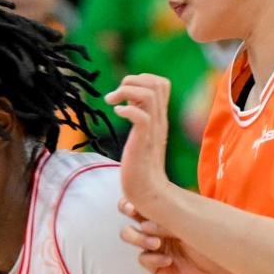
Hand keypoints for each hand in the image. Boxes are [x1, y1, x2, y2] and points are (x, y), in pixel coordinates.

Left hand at [111, 73, 173, 219]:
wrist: (148, 193)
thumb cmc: (140, 168)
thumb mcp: (142, 136)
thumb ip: (140, 118)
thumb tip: (127, 102)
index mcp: (159, 118)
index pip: (161, 83)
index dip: (141, 79)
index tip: (124, 94)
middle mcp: (159, 121)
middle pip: (157, 83)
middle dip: (132, 81)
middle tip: (116, 96)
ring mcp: (153, 131)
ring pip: (149, 94)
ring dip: (126, 92)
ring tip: (112, 103)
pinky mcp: (143, 142)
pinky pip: (141, 116)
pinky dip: (126, 110)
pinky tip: (117, 114)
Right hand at [120, 198, 226, 273]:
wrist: (221, 271)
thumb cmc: (212, 241)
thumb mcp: (193, 221)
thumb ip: (171, 214)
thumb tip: (147, 217)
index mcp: (165, 211)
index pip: (142, 200)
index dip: (131, 199)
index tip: (133, 203)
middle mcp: (157, 226)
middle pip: (129, 214)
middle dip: (127, 212)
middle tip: (133, 212)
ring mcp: (155, 245)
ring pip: (130, 235)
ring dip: (139, 237)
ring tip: (157, 243)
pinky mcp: (155, 264)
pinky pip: (143, 258)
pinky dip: (153, 259)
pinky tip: (168, 260)